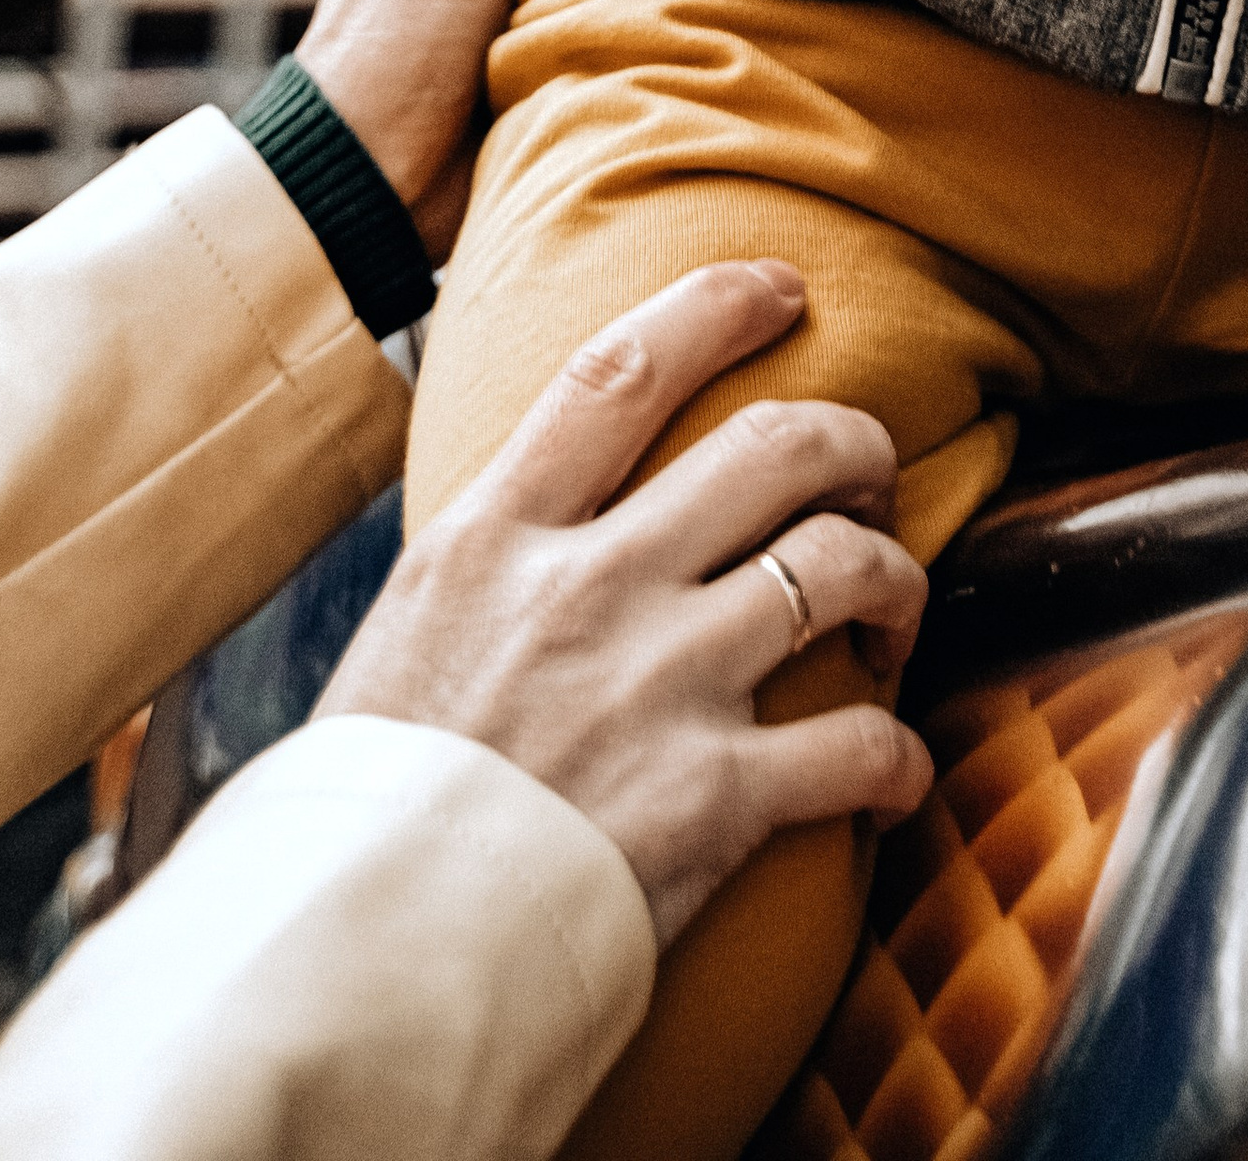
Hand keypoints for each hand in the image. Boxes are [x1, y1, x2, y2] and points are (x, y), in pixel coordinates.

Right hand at [319, 263, 933, 944]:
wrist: (347, 960)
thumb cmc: (366, 813)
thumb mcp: (403, 639)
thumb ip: (489, 568)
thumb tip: (543, 520)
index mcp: (494, 540)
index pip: (621, 369)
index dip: (718, 304)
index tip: (780, 287)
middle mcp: (586, 589)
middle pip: (775, 446)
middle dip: (855, 442)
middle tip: (871, 472)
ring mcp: (658, 684)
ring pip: (843, 565)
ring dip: (898, 580)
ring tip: (895, 613)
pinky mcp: (713, 797)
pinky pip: (862, 745)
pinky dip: (900, 759)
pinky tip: (893, 776)